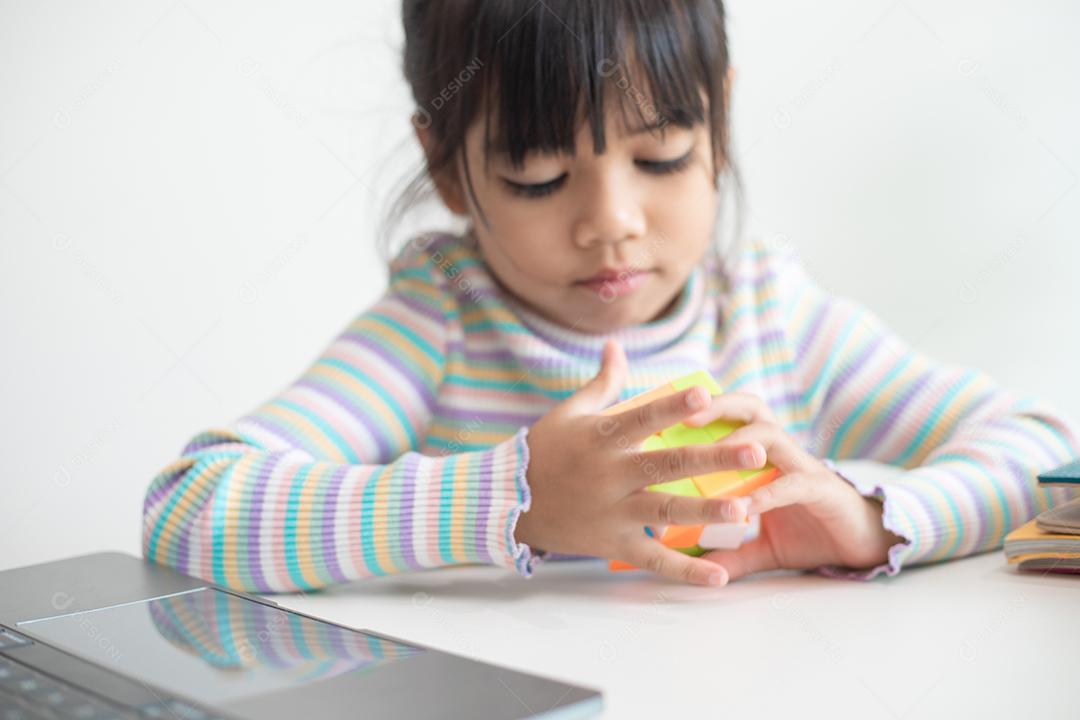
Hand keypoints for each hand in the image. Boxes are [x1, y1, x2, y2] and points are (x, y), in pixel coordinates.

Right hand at [515, 339, 765, 585]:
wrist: (505, 500)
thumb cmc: (543, 450)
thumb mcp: (569, 413)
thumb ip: (602, 383)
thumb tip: (615, 346)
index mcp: (602, 437)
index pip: (643, 417)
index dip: (673, 406)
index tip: (706, 395)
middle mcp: (610, 474)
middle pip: (668, 465)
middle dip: (713, 458)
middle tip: (754, 451)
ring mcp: (612, 512)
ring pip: (665, 512)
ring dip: (706, 512)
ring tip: (743, 511)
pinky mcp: (611, 543)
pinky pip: (653, 560)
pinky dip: (686, 572)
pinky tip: (719, 577)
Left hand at [682, 391, 903, 581]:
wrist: (863, 546)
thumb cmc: (810, 534)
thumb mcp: (762, 546)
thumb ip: (731, 553)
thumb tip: (693, 572)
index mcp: (764, 457)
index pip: (731, 418)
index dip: (701, 411)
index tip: (663, 415)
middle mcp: (781, 453)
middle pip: (750, 409)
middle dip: (718, 406)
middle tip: (684, 416)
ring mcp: (802, 467)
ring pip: (770, 436)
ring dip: (738, 444)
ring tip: (708, 455)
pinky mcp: (821, 489)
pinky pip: (790, 484)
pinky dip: (765, 493)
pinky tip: (743, 506)